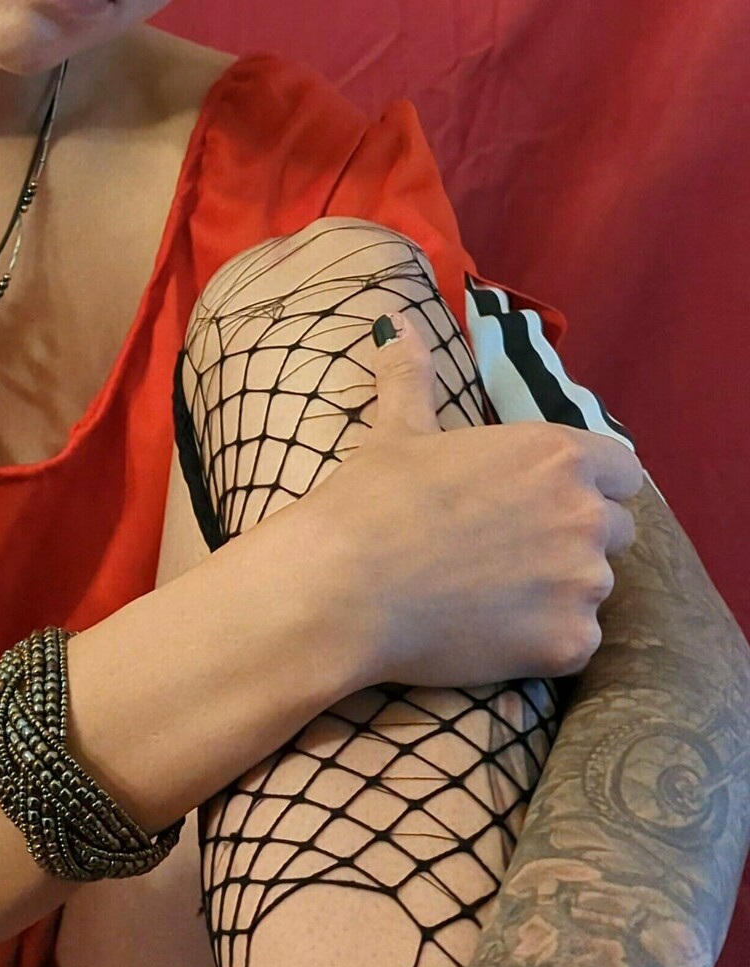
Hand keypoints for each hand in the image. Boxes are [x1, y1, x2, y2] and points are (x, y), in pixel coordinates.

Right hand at [252, 309, 644, 690]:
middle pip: (617, 530)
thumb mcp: (398, 431)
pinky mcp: (569, 643)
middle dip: (577, 539)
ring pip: (596, 588)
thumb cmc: (372, 501)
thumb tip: (395, 322)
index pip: (622, 471)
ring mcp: (582, 582)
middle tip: (513, 551)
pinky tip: (494, 633)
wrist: (343, 587)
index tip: (546, 502)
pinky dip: (547, 642)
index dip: (590, 486)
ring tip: (496, 596)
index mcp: (555, 454)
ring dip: (561, 591)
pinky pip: (577, 641)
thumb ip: (413, 376)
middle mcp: (584, 513)